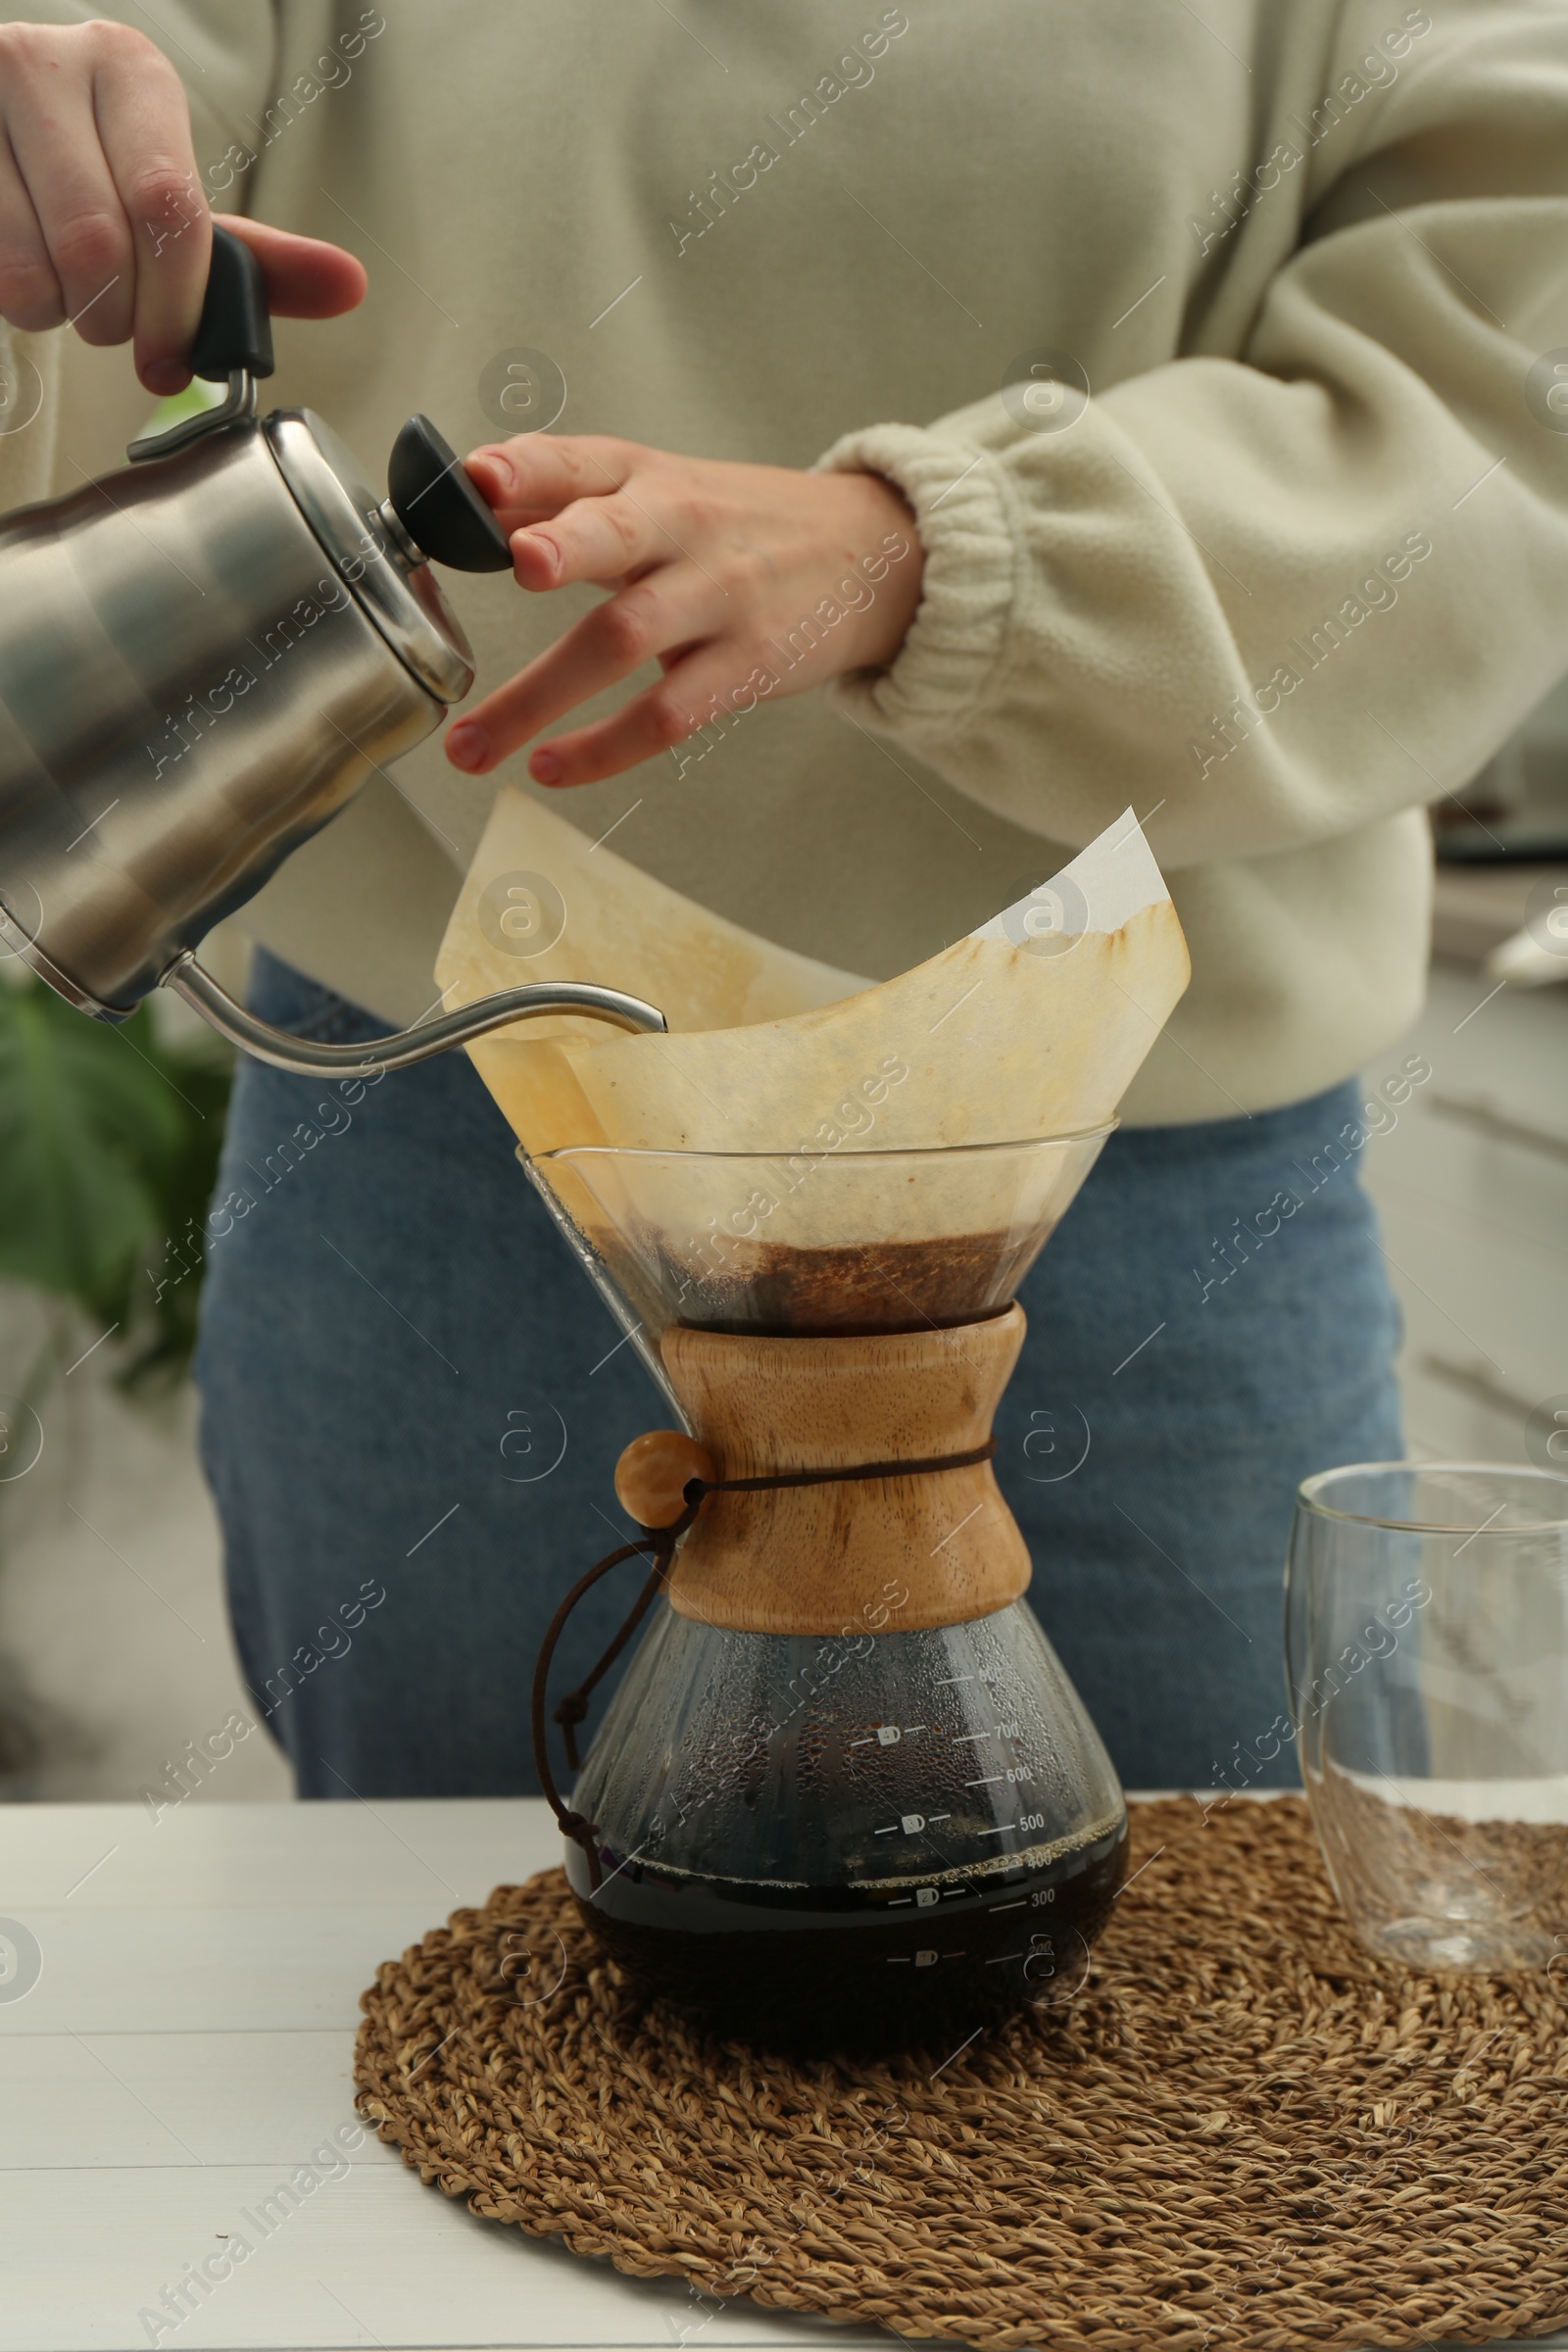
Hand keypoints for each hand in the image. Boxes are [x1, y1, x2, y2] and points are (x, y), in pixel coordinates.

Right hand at [0, 19, 364, 391]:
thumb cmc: (90, 176)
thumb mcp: (171, 206)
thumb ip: (255, 257)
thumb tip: (348, 286)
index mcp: (130, 70)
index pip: (168, 205)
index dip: (175, 303)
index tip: (172, 356)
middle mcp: (49, 63)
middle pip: (100, 243)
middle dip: (116, 318)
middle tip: (114, 323)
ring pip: (37, 264)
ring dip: (60, 313)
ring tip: (65, 289)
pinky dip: (16, 299)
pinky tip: (26, 271)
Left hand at [443, 436, 924, 788]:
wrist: (868, 555)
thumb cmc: (740, 527)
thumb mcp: (660, 490)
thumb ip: (563, 500)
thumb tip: (462, 508)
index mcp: (648, 478)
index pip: (581, 462)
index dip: (527, 468)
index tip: (475, 480)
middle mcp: (683, 528)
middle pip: (620, 535)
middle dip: (568, 546)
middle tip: (522, 564)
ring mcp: (720, 598)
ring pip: (626, 640)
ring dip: (542, 696)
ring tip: (472, 744)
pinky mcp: (748, 665)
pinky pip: (668, 714)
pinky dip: (605, 748)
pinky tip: (552, 768)